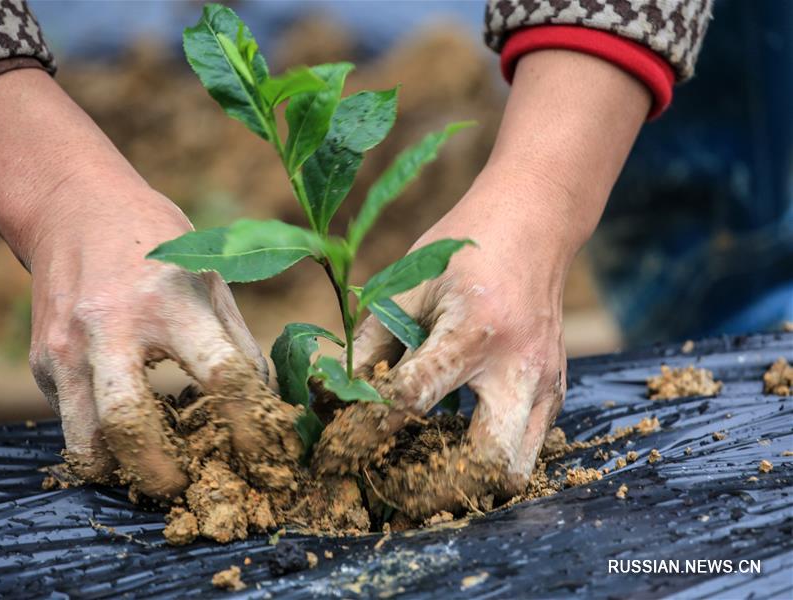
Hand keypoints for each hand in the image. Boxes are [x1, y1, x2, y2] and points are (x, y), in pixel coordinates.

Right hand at [27, 180, 265, 497]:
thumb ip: (237, 342)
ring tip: (153, 469)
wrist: (74, 208)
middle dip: (162, 472)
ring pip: (85, 441)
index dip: (251, 422)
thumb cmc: (154, 242)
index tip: (266, 453)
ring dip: (122, 470)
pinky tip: (128, 428)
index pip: (222, 373)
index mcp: (169, 299)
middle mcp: (110, 325)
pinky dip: (101, 441)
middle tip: (186, 487)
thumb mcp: (208, 277)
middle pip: (129, 423)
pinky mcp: (43, 361)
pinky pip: (72, 422)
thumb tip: (266, 405)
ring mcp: (66, 346)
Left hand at [351, 174, 572, 495]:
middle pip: (488, 465)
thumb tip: (333, 400)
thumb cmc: (464, 251)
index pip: (413, 399)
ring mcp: (547, 384)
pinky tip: (455, 440)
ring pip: (515, 470)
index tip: (340, 442)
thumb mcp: (408, 287)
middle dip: (435, 487)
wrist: (534, 227)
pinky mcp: (556, 392)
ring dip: (466, 480)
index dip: (366, 426)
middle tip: (395, 482)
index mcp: (473, 330)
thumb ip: (371, 347)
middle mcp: (519, 366)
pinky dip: (487, 458)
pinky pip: (527, 448)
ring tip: (425, 467)